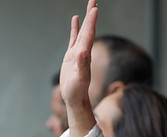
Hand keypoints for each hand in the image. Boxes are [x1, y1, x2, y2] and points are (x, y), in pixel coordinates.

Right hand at [60, 0, 97, 136]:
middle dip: (91, 14)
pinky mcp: (72, 55)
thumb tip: (83, 51)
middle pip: (89, 29)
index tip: (94, 8)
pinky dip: (75, 28)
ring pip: (83, 31)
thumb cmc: (76, 91)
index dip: (91, 21)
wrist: (75, 99)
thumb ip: (81, 65)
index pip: (89, 34)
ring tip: (89, 5)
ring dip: (86, 18)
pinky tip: (76, 19)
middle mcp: (83, 51)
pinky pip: (74, 37)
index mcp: (85, 54)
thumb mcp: (78, 79)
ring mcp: (78, 52)